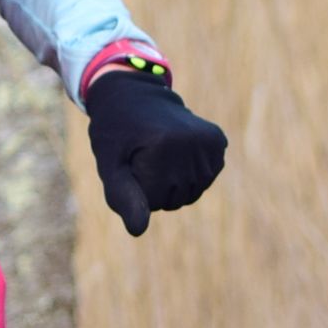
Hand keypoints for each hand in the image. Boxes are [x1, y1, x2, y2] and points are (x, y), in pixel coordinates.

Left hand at [81, 66, 227, 235]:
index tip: (129, 160)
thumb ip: (122, 196)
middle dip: (155, 188)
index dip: (136, 188)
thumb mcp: (109, 163)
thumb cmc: (116, 132)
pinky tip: (177, 151)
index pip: (153, 201)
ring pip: (191, 194)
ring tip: (159, 154)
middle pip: (175, 200)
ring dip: (172, 183)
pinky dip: (189, 173)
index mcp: (163, 145)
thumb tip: (138, 231)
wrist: (133, 95)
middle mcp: (193, 142)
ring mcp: (209, 142)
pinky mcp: (218, 141)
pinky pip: (205, 180)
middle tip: (143, 155)